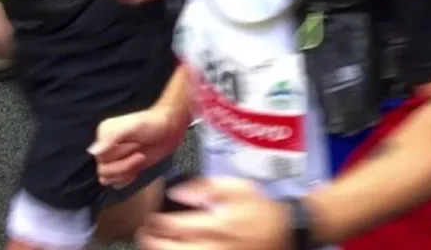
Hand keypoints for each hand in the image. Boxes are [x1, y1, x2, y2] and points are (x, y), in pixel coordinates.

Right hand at [91, 105, 190, 188]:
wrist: (169, 129)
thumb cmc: (152, 124)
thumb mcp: (133, 125)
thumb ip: (111, 136)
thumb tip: (92, 152)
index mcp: (104, 135)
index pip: (100, 158)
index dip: (118, 155)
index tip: (135, 144)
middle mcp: (106, 148)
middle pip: (103, 170)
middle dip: (124, 165)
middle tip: (140, 154)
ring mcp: (114, 160)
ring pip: (107, 179)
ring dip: (125, 173)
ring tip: (139, 160)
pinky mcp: (124, 169)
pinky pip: (115, 183)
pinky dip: (126, 179)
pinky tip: (137, 169)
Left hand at [135, 178, 292, 249]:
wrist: (285, 231)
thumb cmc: (262, 210)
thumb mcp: (239, 188)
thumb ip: (208, 187)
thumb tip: (180, 191)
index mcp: (218, 224)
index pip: (177, 225)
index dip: (158, 222)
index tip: (150, 218)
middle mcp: (215, 246)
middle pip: (173, 249)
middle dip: (154, 241)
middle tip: (145, 233)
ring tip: (154, 244)